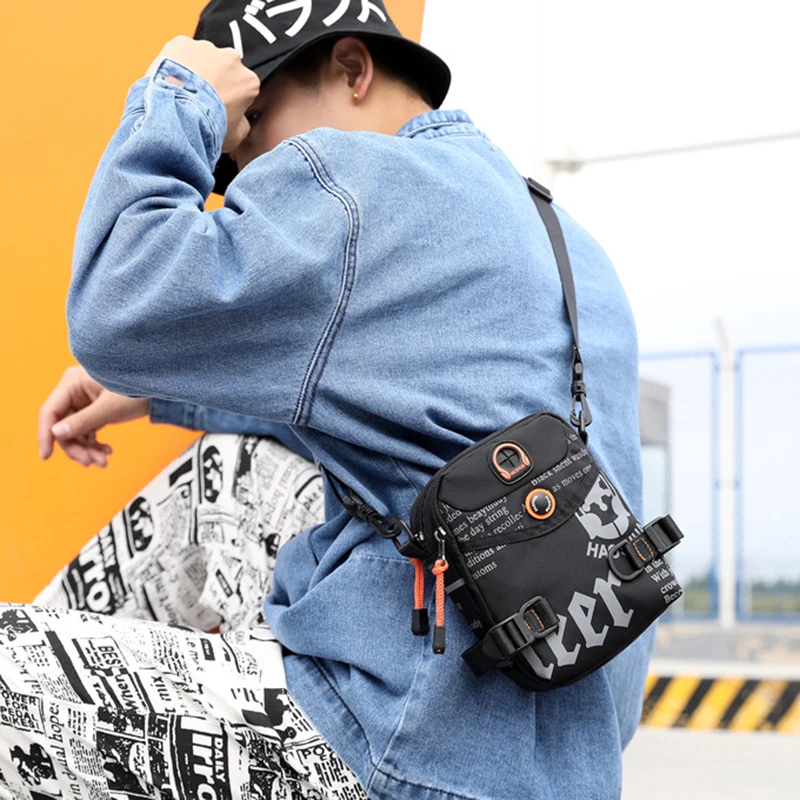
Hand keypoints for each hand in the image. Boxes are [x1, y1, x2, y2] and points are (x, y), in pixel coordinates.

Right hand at [38, 366, 150, 467]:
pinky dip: (94, 444)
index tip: (46, 455)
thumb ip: (83, 421)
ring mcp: (84, 402)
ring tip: (102, 461)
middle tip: (90, 462)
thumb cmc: (137, 389)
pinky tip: (107, 451)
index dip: (46, 434)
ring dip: (86, 449)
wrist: (160, 391)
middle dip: (75, 447)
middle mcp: (75, 391)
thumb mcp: (110, 407)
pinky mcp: (94, 412)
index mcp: (72, 382)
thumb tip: (57, 434)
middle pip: (62, 426)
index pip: (50, 411)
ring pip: (74, 433)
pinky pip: (86, 432)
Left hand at [146, 35, 260, 152]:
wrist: (176, 114)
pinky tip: (173, 82)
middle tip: (202, 101)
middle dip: (215, 81)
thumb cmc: (205, 124)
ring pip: (203, 58)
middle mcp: (231, 60)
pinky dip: (177, 63)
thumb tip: (240, 123)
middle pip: (225, 69)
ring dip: (196, 71)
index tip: (223, 108)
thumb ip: (242, 125)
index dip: (233, 100)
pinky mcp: (183, 42)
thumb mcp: (235, 137)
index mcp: (249, 82)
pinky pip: (181, 51)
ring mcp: (207, 49)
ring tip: (184, 93)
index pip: (245, 88)